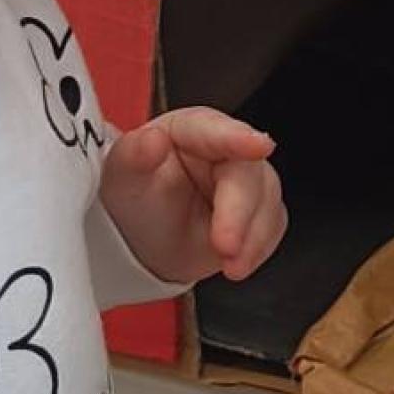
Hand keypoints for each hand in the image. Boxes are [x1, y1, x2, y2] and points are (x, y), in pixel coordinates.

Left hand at [98, 108, 284, 287]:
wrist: (143, 241)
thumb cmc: (135, 198)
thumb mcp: (122, 176)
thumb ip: (134, 155)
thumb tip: (151, 140)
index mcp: (190, 130)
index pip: (215, 129)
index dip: (237, 137)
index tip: (257, 145)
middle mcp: (224, 150)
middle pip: (247, 173)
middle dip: (239, 213)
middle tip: (225, 244)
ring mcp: (245, 181)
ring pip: (267, 201)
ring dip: (252, 238)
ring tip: (230, 264)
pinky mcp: (258, 211)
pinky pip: (271, 227)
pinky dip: (257, 249)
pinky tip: (236, 263)